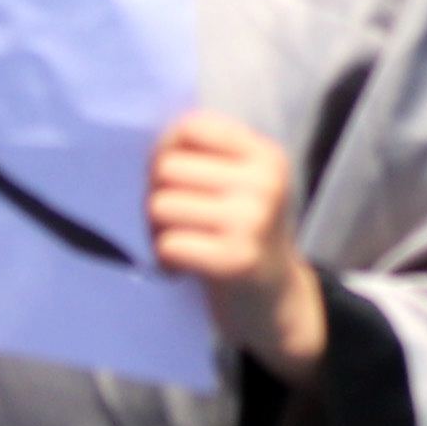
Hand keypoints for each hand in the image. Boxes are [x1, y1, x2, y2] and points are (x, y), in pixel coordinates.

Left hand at [149, 111, 329, 373]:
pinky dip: (165, 259)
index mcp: (266, 155)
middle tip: (173, 218)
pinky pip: (168, 244)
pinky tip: (181, 266)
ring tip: (177, 241)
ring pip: (160, 205)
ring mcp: (253, 221)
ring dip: (156, 229)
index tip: (172, 176)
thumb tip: (150, 145)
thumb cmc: (246, 231)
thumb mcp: (244, 183)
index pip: (192, 127)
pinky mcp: (236, 260)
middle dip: (157, 194)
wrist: (276, 298)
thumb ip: (205, 156)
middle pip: (167, 168)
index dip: (167, 148)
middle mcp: (265, 183)